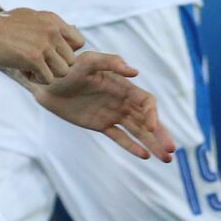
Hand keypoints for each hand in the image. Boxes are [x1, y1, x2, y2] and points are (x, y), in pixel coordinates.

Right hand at [0, 8, 83, 84]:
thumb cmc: (1, 24)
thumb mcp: (31, 16)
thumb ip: (51, 25)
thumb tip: (72, 30)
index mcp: (54, 20)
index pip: (79, 43)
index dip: (66, 53)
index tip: (51, 54)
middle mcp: (53, 31)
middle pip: (71, 61)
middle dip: (55, 66)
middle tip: (37, 63)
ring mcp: (45, 45)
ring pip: (62, 72)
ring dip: (47, 74)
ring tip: (30, 67)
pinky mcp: (34, 59)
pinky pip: (48, 79)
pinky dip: (36, 79)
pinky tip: (22, 70)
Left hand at [29, 51, 176, 160]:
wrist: (48, 83)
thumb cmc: (68, 68)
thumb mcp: (87, 61)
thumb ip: (111, 63)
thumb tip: (135, 72)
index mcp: (124, 86)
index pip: (147, 103)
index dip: (153, 115)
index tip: (151, 127)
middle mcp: (123, 101)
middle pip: (148, 120)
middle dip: (161, 135)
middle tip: (172, 151)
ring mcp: (113, 114)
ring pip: (138, 132)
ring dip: (152, 144)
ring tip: (166, 159)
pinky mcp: (101, 125)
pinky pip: (120, 137)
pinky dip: (132, 147)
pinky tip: (144, 156)